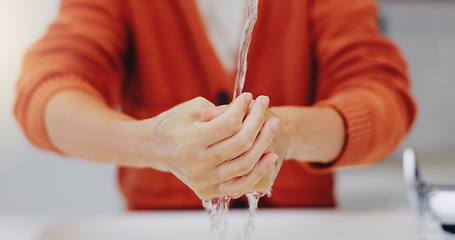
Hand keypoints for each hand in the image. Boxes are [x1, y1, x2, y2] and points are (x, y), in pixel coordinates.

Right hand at [138, 93, 278, 199]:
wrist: (156, 149)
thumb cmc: (174, 123)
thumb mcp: (192, 109)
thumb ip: (221, 111)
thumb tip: (248, 110)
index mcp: (189, 141)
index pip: (229, 124)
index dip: (243, 107)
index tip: (249, 96)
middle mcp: (196, 164)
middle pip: (240, 143)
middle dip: (258, 121)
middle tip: (265, 104)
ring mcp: (202, 181)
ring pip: (245, 165)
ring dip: (264, 143)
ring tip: (272, 125)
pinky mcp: (207, 191)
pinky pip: (241, 185)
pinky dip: (258, 171)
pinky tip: (270, 155)